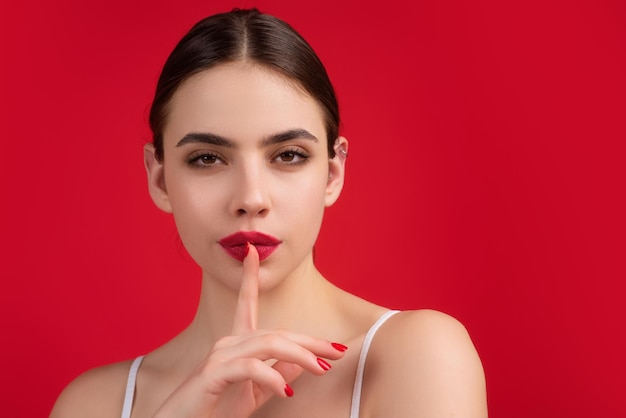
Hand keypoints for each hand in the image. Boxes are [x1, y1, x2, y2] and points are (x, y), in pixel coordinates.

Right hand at [154, 244, 346, 417]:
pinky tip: (287, 393)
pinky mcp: (213, 374)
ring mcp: (219, 356)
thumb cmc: (214, 411)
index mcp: (235, 344)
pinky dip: (271, 377)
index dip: (250, 277)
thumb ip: (276, 376)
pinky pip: (249, 368)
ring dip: (300, 355)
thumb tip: (303, 363)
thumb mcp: (253, 394)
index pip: (245, 303)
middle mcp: (227, 343)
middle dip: (310, 341)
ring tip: (322, 369)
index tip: (252, 251)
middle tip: (338, 351)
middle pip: (276, 332)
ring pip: (268, 344)